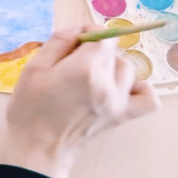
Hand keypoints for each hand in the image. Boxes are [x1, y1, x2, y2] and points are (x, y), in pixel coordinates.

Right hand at [2, 26, 160, 177]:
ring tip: (89, 76)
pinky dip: (139, 88)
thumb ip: (58, 41)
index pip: (103, 36)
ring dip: (110, 66)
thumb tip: (78, 30)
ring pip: (127, 68)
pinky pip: (148, 98)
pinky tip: (119, 88)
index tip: (73, 41)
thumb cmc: (30, 109)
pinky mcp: (121, 116)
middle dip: (93, 50)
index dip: (87, 33)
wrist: (38, 148)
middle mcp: (107, 84)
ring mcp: (118, 102)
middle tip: (71, 62)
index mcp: (84, 69)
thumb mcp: (34, 68)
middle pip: (112, 52)